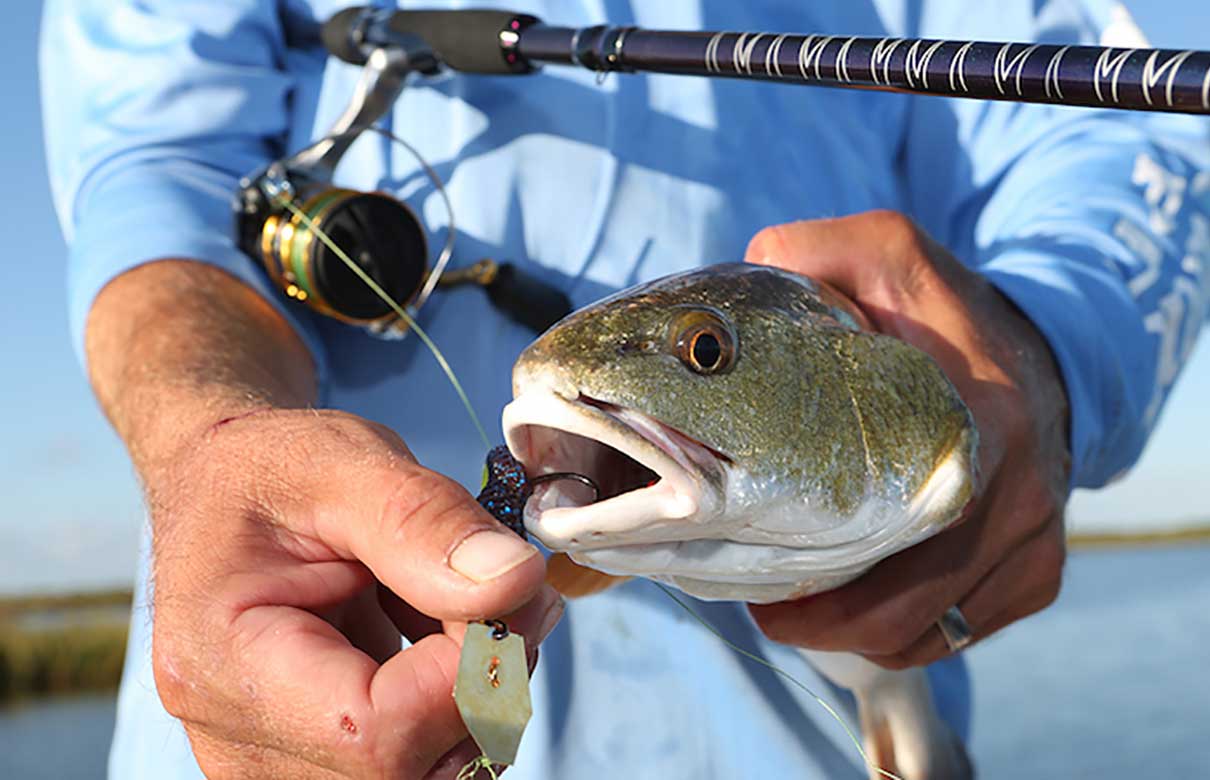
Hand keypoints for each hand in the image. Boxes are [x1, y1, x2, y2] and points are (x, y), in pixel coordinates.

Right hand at [146, 408, 561, 777]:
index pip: (378, 731)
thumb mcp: (343, 462)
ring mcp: (279, 760)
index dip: (469, 672)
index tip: (505, 591)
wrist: (226, 486)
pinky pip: (420, 756)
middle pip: (412, 766)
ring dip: (479, 687)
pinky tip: (440, 629)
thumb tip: (513, 582)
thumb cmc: (266, 469)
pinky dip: (456, 696)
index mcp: (225, 666)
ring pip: (431, 769)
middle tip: (501, 587)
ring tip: (464, 597)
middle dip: (487, 678)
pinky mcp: (318, 756)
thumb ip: (426, 521)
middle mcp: (240, 739)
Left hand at [743, 210, 1070, 668]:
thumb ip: (810, 253)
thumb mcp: (887, 254)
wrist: (1047, 350)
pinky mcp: (1039, 572)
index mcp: (978, 422)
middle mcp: (1014, 496)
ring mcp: (1032, 542)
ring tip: (792, 610)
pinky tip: (851, 609)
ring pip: (925, 630)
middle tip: (756, 603)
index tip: (747, 569)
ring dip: (852, 634)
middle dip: (818, 621)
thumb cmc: (947, 311)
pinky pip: (956, 631)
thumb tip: (735, 300)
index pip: (885, 528)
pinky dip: (898, 633)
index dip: (808, 569)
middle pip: (900, 605)